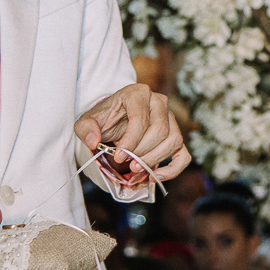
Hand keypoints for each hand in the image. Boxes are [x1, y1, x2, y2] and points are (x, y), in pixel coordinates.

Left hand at [74, 83, 191, 184]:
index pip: (141, 119)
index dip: (131, 141)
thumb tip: (93, 141)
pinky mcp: (175, 135)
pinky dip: (173, 169)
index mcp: (137, 93)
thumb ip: (85, 128)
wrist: (115, 121)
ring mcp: (170, 118)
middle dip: (142, 152)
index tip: (119, 156)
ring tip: (137, 169)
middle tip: (128, 164)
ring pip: (173, 140)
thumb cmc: (104, 120)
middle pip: (159, 130)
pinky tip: (156, 176)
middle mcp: (158, 102)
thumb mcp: (87, 121)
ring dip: (155, 159)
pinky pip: (183, 154)